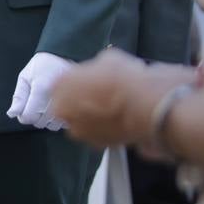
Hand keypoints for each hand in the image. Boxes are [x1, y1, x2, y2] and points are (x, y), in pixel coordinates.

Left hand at [6, 52, 73, 129]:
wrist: (65, 56)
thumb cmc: (43, 65)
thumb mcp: (25, 77)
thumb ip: (18, 97)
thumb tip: (12, 114)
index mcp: (41, 89)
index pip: (29, 116)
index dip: (23, 115)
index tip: (24, 108)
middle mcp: (56, 98)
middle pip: (39, 123)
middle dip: (34, 117)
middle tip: (35, 103)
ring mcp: (68, 103)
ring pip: (52, 126)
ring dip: (46, 120)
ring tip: (45, 106)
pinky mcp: (77, 106)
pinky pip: (64, 123)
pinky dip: (58, 120)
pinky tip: (56, 108)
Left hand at [50, 48, 188, 149]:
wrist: (144, 105)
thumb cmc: (123, 77)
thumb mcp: (106, 59)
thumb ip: (95, 68)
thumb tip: (100, 71)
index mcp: (59, 85)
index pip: (60, 83)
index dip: (75, 82)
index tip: (86, 82)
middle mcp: (62, 110)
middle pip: (66, 105)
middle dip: (79, 102)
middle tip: (98, 97)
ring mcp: (78, 130)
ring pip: (80, 122)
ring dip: (90, 117)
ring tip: (110, 109)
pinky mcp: (96, 144)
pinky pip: (96, 134)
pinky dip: (104, 129)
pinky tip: (118, 120)